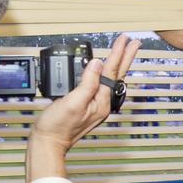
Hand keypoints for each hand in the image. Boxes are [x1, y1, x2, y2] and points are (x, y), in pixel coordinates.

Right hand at [26, 33, 140, 180]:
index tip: (124, 39)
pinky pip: (100, 85)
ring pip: (110, 79)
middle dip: (125, 57)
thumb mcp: (73, 102)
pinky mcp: (88, 106)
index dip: (118, 53)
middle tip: (134, 42)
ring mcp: (96, 105)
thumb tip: (97, 64)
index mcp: (101, 101)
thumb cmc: (58, 126)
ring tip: (124, 52)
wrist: (48, 143)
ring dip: (117, 64)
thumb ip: (88, 83)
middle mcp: (102, 104)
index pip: (112, 71)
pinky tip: (104, 71)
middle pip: (116, 75)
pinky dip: (105, 74)